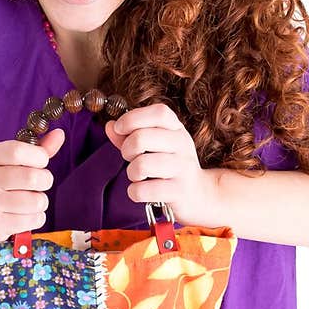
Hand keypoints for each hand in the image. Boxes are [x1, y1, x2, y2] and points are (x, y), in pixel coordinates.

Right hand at [0, 128, 65, 241]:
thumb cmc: (3, 182)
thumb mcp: (15, 161)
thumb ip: (38, 148)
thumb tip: (60, 134)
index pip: (18, 151)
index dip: (39, 156)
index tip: (41, 161)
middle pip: (32, 177)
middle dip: (45, 180)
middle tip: (39, 183)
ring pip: (36, 201)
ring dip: (41, 201)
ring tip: (30, 200)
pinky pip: (34, 220)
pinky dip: (36, 217)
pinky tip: (25, 214)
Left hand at [104, 102, 216, 224]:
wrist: (198, 194)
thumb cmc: (171, 166)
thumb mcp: (155, 146)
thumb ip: (130, 135)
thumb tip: (109, 126)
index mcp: (176, 129)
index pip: (158, 113)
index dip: (133, 118)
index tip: (119, 128)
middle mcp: (182, 145)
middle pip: (142, 138)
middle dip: (126, 149)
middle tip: (130, 157)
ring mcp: (182, 168)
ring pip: (141, 165)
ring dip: (131, 172)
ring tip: (138, 176)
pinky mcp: (178, 191)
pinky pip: (143, 190)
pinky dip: (135, 192)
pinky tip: (141, 191)